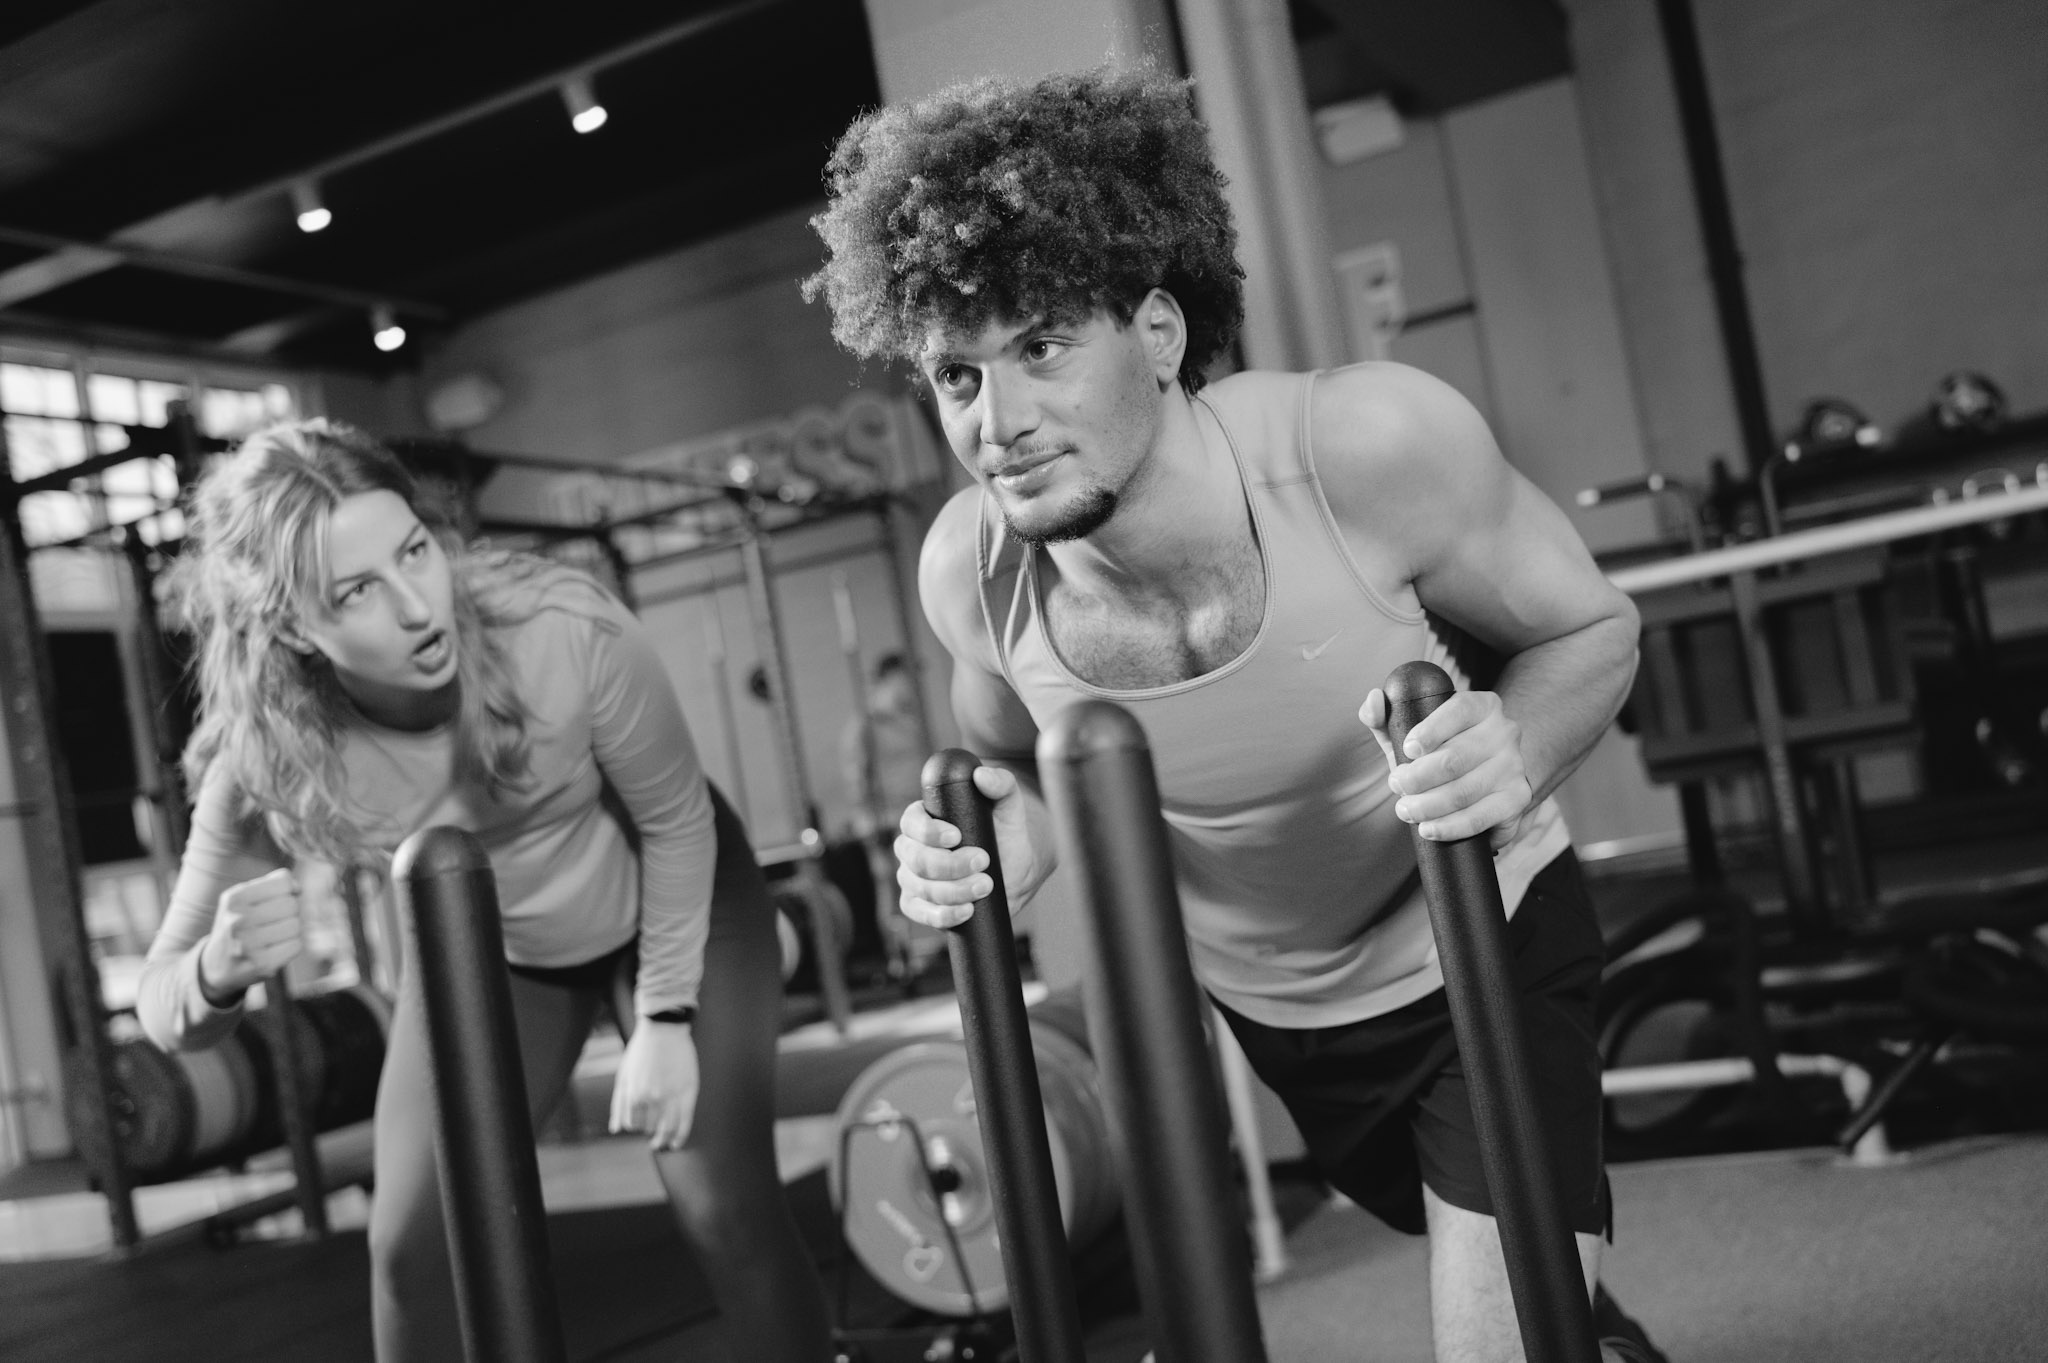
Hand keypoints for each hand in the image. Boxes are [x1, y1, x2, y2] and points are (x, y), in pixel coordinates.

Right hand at [198, 868, 303, 999]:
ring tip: (272, 935)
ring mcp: (248, 945)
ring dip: (291, 930)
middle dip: (289, 911)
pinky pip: (296, 945)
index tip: (278, 898)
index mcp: (234, 899)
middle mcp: (238, 921)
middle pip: (292, 904)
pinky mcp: (262, 964)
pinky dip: (291, 946)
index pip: (284, 882)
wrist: (219, 965)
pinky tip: (274, 949)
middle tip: (272, 921)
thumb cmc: (240, 924)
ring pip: (296, 925)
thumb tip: (298, 889)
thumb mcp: (245, 898)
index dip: (288, 890)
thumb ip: (274, 884)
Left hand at [611, 1020, 699, 1151]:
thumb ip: (619, 1105)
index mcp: (635, 1095)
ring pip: (667, 1128)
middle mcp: (654, 1099)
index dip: (635, 1125)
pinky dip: (680, 1136)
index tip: (639, 1123)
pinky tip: (676, 1144)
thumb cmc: (640, 1053)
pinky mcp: (689, 1092)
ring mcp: (673, 1096)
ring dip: (663, 1139)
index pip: (633, 1124)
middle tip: (651, 1131)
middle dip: (648, 1130)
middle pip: (650, 1127)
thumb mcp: (623, 1077)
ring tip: (660, 1143)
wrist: (664, 1030)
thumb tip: (616, 1130)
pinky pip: (685, 1121)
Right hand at [893, 765, 1048, 928]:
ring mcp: (914, 879)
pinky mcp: (922, 905)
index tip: (957, 836)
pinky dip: (942, 915)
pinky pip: (920, 913)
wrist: (1018, 868)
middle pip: (915, 859)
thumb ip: (1001, 783)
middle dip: (949, 865)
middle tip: (984, 861)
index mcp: (924, 820)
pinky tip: (966, 910)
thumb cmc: (1007, 831)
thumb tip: (982, 776)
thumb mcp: (1009, 804)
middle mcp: (912, 849)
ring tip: (986, 886)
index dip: (928, 832)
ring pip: (919, 888)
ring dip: (953, 890)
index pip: (911, 822)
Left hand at [1360, 687, 1532, 848]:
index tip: (1408, 749)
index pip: (1458, 710)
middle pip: (1454, 758)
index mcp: (1482, 706)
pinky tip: (1430, 828)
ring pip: (1463, 792)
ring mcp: (1514, 766)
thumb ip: (1386, 718)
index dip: (1430, 731)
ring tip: (1406, 810)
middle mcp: (1504, 732)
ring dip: (1426, 806)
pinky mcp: (1517, 798)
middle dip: (1416, 778)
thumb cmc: (1441, 752)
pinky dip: (1449, 827)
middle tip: (1397, 786)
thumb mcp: (1413, 733)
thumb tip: (1374, 700)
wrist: (1488, 779)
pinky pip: (1479, 817)